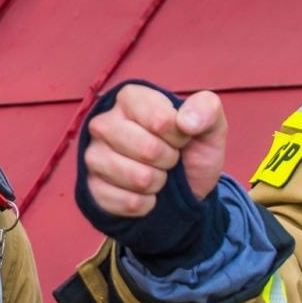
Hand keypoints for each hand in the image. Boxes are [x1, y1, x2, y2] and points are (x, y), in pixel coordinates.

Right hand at [83, 84, 226, 217]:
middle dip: (169, 160)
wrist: (181, 191)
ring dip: (158, 183)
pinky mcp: (91, 188)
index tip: (179, 138)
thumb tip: (186, 122)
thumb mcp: (209, 127)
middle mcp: (104, 122)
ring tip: (157, 175)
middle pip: (148, 149)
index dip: (179, 136)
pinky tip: (144, 194)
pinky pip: (128, 202)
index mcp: (130, 98)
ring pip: (139, 178)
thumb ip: (206, 109)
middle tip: (168, 159)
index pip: (161, 120)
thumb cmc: (190, 151)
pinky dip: (147, 204)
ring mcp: (93, 156)